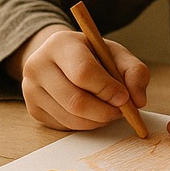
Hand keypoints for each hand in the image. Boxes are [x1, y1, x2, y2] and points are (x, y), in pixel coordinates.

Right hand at [14, 24, 149, 130]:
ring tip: (109, 110)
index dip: (107, 89)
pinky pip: (65, 126)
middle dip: (105, 111)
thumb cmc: (91, 55)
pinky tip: (92, 112)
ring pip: (71, 118)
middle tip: (121, 111)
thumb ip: (134, 71)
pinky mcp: (33, 109)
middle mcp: (38, 65)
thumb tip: (138, 100)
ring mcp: (31, 89)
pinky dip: (85, 124)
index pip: (83, 72)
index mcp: (60, 44)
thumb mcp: (114, 53)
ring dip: (98, 120)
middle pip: (76, 101)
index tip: (124, 97)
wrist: (59, 58)